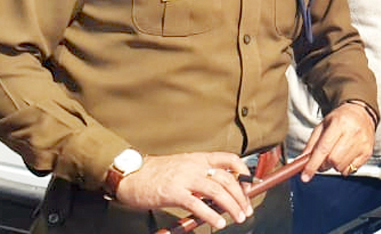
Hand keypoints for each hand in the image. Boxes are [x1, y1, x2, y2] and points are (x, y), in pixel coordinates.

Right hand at [114, 152, 251, 230]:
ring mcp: (185, 178)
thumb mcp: (182, 166)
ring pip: (217, 191)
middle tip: (246, 210)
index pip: (229, 159)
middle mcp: (195, 166)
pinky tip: (219, 223)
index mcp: (198, 158)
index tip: (250, 185)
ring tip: (238, 217)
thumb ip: (200, 173)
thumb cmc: (154, 173)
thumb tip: (218, 189)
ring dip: (232, 206)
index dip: (243, 171)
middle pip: (227, 179)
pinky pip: (198, 204)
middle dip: (241, 196)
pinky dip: (211, 215)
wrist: (130, 174)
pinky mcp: (173, 193)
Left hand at [300, 102, 375, 180]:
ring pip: (342, 167)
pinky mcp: (368, 151)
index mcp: (339, 123)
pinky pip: (352, 169)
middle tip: (323, 159)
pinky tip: (346, 156)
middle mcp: (353, 132)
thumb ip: (312, 144)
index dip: (313, 164)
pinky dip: (345, 167)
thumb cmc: (340, 119)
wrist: (361, 113)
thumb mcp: (323, 126)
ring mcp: (362, 143)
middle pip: (333, 160)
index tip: (305, 176)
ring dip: (334, 166)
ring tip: (336, 155)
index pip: (324, 148)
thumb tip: (301, 161)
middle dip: (324, 164)